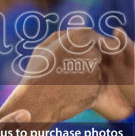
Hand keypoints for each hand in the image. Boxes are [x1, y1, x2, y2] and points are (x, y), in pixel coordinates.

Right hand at [8, 27, 134, 123]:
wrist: (37, 102)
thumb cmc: (37, 74)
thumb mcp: (44, 47)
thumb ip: (64, 36)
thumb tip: (77, 33)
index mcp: (77, 39)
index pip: (92, 36)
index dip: (89, 42)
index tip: (84, 50)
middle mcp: (90, 53)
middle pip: (95, 53)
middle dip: (86, 60)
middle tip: (68, 70)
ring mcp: (95, 72)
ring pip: (95, 70)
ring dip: (86, 74)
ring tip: (67, 82)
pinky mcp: (97, 88)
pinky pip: (95, 86)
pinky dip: (87, 88)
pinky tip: (72, 92)